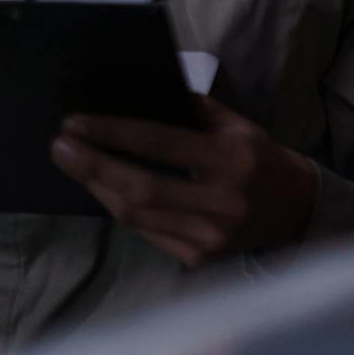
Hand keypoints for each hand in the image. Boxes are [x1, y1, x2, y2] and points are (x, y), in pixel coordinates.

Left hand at [50, 96, 317, 268]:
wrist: (294, 211)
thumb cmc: (258, 158)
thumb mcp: (235, 125)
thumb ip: (191, 110)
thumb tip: (134, 94)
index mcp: (231, 161)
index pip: (160, 144)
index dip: (113, 133)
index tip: (75, 122)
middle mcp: (221, 204)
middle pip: (140, 188)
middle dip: (93, 165)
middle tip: (60, 145)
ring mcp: (208, 239)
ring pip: (136, 215)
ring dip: (96, 187)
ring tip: (71, 162)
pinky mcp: (197, 260)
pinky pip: (145, 232)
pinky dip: (118, 207)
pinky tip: (99, 187)